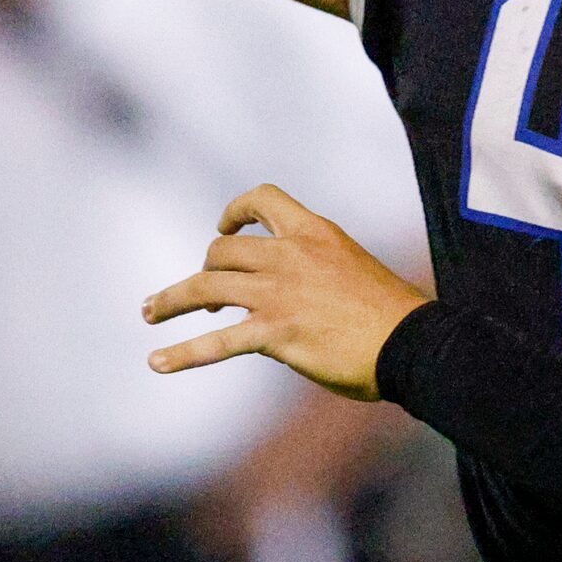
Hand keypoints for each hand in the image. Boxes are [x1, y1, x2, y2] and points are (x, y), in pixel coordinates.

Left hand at [144, 185, 428, 401]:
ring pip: (205, 286)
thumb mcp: (351, 269)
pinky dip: (181, 354)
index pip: (263, 199)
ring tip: (150, 312)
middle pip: (223, 250)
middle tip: (200, 295)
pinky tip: (157, 362)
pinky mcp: (274, 332)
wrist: (412, 342)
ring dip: (171, 300)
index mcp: (314, 232)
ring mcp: (279, 292)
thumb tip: (287, 298)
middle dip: (203, 269)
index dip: (235, 211)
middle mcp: (290, 254)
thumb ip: (315, 271)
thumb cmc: (392, 315)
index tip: (223, 227)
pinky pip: (215, 343)